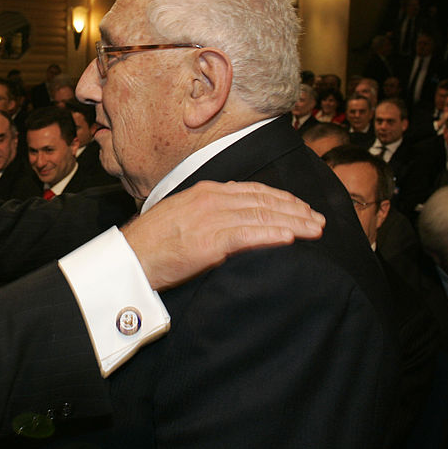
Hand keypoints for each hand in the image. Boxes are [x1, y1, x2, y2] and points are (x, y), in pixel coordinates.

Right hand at [121, 180, 324, 289]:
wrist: (129, 257)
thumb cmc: (153, 242)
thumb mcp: (183, 215)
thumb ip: (209, 213)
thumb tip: (233, 219)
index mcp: (206, 191)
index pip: (254, 191)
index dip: (282, 198)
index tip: (302, 207)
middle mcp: (212, 199)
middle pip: (264, 201)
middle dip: (296, 210)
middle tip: (318, 220)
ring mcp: (210, 219)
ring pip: (262, 216)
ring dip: (294, 223)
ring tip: (315, 230)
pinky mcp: (208, 242)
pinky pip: (247, 235)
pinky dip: (272, 235)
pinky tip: (291, 238)